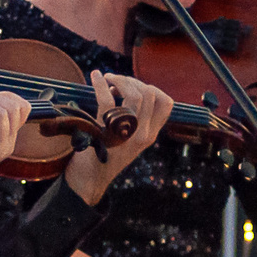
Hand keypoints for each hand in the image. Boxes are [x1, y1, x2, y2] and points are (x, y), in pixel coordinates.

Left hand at [64, 72, 174, 203]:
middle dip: (133, 81)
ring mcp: (127, 132)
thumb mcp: (129, 141)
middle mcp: (144, 133)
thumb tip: (129, 90)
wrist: (90, 179)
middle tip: (117, 83)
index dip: (151, 89)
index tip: (134, 89)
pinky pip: (107, 99)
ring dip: (121, 80)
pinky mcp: (107, 130)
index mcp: (151, 135)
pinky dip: (100, 83)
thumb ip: (136, 122)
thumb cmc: (106, 157)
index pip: (166, 103)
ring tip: (108, 80)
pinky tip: (95, 77)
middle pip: (151, 93)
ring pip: (135, 93)